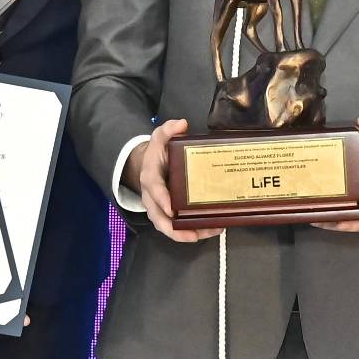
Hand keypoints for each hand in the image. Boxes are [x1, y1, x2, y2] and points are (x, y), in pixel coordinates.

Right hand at [125, 118, 220, 242]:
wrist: (149, 163)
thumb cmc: (157, 152)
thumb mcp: (160, 136)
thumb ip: (169, 129)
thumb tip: (182, 124)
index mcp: (150, 177)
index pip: (154, 189)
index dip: (162, 200)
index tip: (172, 209)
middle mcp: (152, 197)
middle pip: (159, 218)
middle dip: (175, 228)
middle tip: (194, 233)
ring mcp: (159, 208)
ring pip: (168, 227)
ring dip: (187, 234)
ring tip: (208, 233)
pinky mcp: (168, 214)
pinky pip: (176, 228)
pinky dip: (190, 232)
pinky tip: (209, 230)